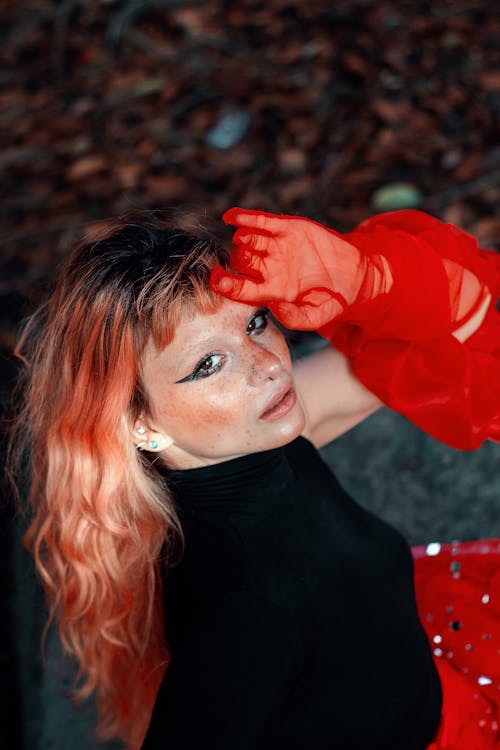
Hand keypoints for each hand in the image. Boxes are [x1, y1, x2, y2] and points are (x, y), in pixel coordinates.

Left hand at [210, 208, 365, 329]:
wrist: (352, 275)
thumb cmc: (332, 300)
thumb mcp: (317, 316)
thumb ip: (296, 318)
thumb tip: (275, 308)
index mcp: (270, 291)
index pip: (240, 288)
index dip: (225, 284)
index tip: (217, 279)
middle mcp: (268, 268)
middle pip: (240, 260)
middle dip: (238, 259)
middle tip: (246, 259)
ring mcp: (275, 247)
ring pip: (246, 240)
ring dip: (243, 239)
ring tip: (248, 240)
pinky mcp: (286, 228)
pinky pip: (260, 220)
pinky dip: (243, 217)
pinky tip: (231, 216)